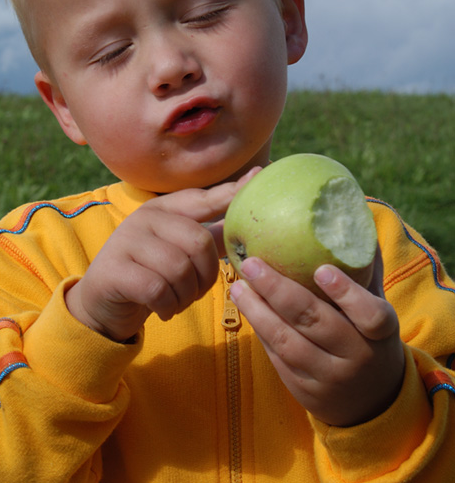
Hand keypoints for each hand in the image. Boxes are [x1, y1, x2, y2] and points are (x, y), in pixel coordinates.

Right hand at [65, 168, 259, 341]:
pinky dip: (168, 306)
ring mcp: (126, 241)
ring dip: (186, 296)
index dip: (232, 191)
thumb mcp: (179, 250)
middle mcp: (144, 218)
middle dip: (206, 275)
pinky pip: (158, 290)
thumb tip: (248, 216)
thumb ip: (211, 235)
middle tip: (196, 291)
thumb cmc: (152, 273)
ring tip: (178, 301)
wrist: (104, 303)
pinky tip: (164, 310)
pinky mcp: (114, 270)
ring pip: (179, 269)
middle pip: (199, 241)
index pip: (204, 199)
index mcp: (164, 208)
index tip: (260, 175)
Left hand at [230, 247, 404, 425]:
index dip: (346, 293)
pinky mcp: (305, 390)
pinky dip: (260, 330)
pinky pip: (278, 357)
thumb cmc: (369, 337)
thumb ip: (364, 269)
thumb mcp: (377, 306)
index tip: (320, 269)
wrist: (371, 401)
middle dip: (278, 291)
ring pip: (288, 342)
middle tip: (251, 264)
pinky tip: (246, 306)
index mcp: (381, 334)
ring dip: (258, 311)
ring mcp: (329, 377)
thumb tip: (352, 217)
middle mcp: (356, 357)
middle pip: (314, 322)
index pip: (370, 315)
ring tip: (238, 285)